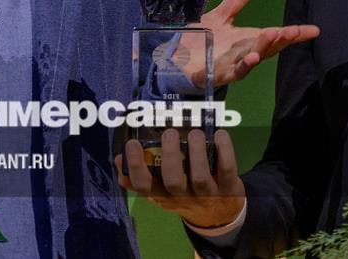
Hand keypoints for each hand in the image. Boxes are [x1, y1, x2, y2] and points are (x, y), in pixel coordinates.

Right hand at [115, 128, 244, 228]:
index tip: (131, 144)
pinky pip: (227, 170)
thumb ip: (142, 176)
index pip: (144, 186)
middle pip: (173, 182)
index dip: (135, 167)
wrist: (219, 215)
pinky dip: (225, 151)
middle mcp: (183, 198)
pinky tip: (219, 134)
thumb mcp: (161, 191)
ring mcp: (207, 195)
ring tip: (194, 133)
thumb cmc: (183, 194)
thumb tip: (118, 158)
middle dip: (170, 157)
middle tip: (168, 132)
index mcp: (163, 196)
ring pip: (200, 178)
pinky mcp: (229, 189)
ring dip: (196, 153)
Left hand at [181, 0, 319, 86]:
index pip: (274, 37)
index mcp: (246, 41)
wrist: (174, 62)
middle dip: (280, 40)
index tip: (314, 30)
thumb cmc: (200, 43)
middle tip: (291, 30)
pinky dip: (242, 67)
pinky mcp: (213, 76)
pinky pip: (229, 73)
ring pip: (251, 60)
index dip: (294, 34)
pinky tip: (251, 59)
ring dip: (262, 49)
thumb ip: (237, 1)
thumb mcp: (220, 17)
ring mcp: (229, 67)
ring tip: (273, 35)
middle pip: (266, 49)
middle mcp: (241, 55)